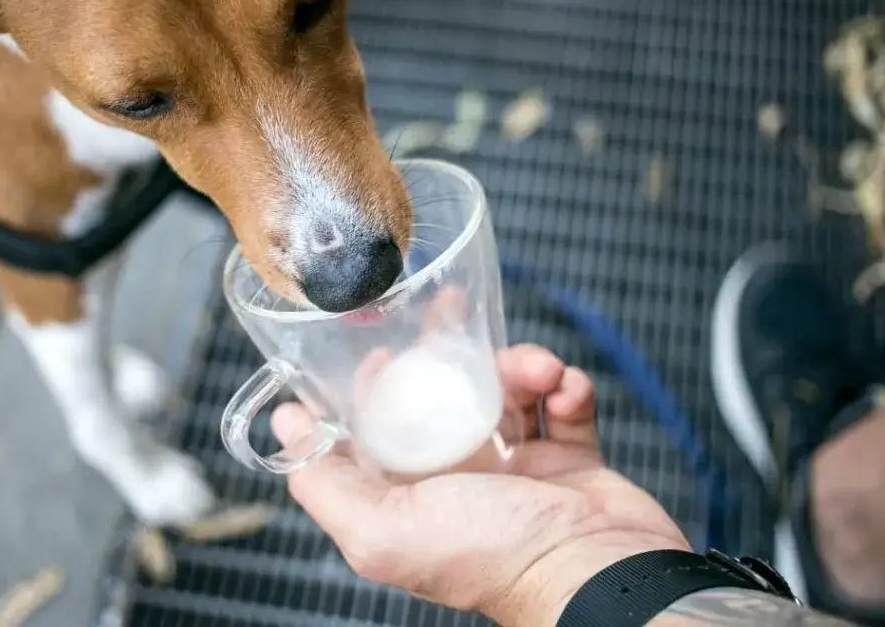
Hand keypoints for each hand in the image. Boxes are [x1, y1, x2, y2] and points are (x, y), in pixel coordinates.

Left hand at [270, 344, 691, 626]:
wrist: (600, 575)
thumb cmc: (495, 558)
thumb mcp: (383, 531)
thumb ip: (324, 484)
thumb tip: (284, 425)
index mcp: (411, 498)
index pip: (379, 430)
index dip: (374, 385)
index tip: (380, 348)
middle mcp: (460, 482)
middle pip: (443, 399)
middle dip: (449, 353)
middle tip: (453, 309)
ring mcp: (518, 470)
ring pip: (507, 392)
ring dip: (521, 366)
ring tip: (539, 369)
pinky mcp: (570, 459)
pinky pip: (563, 404)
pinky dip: (568, 388)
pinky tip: (567, 391)